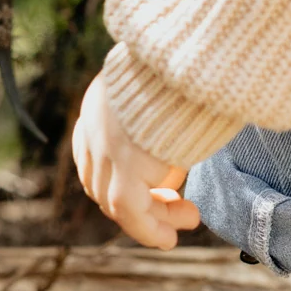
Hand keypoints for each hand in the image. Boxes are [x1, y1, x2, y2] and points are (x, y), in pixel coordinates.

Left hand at [72, 74, 200, 249]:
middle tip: (182, 208)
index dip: (126, 178)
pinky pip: (129, 211)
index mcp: (102, 103)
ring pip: (116, 200)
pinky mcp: (125, 164)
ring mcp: (106, 146)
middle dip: (143, 201)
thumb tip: (187, 132)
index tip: (165, 188)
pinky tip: (170, 238)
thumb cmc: (196, 64)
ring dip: (153, 217)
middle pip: (104, 181)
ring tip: (189, 220)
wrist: (194, 51)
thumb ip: (167, 112)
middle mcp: (95, 125)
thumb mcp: (171, 87)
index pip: (98, 156)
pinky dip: (148, 230)